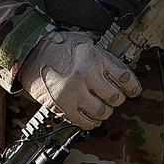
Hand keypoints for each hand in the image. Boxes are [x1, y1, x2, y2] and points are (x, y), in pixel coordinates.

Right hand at [18, 29, 141, 130]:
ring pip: (102, 112)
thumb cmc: (57, 46)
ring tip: (101, 106)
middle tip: (113, 96)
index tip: (134, 90)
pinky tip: (90, 116)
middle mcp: (85, 75)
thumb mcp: (85, 41)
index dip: (133, 87)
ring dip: (104, 111)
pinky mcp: (62, 106)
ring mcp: (73, 92)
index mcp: (93, 57)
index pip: (124, 77)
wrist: (30, 52)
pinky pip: (83, 122)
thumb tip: (120, 70)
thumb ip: (103, 55)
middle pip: (115, 97)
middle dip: (117, 99)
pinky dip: (90, 122)